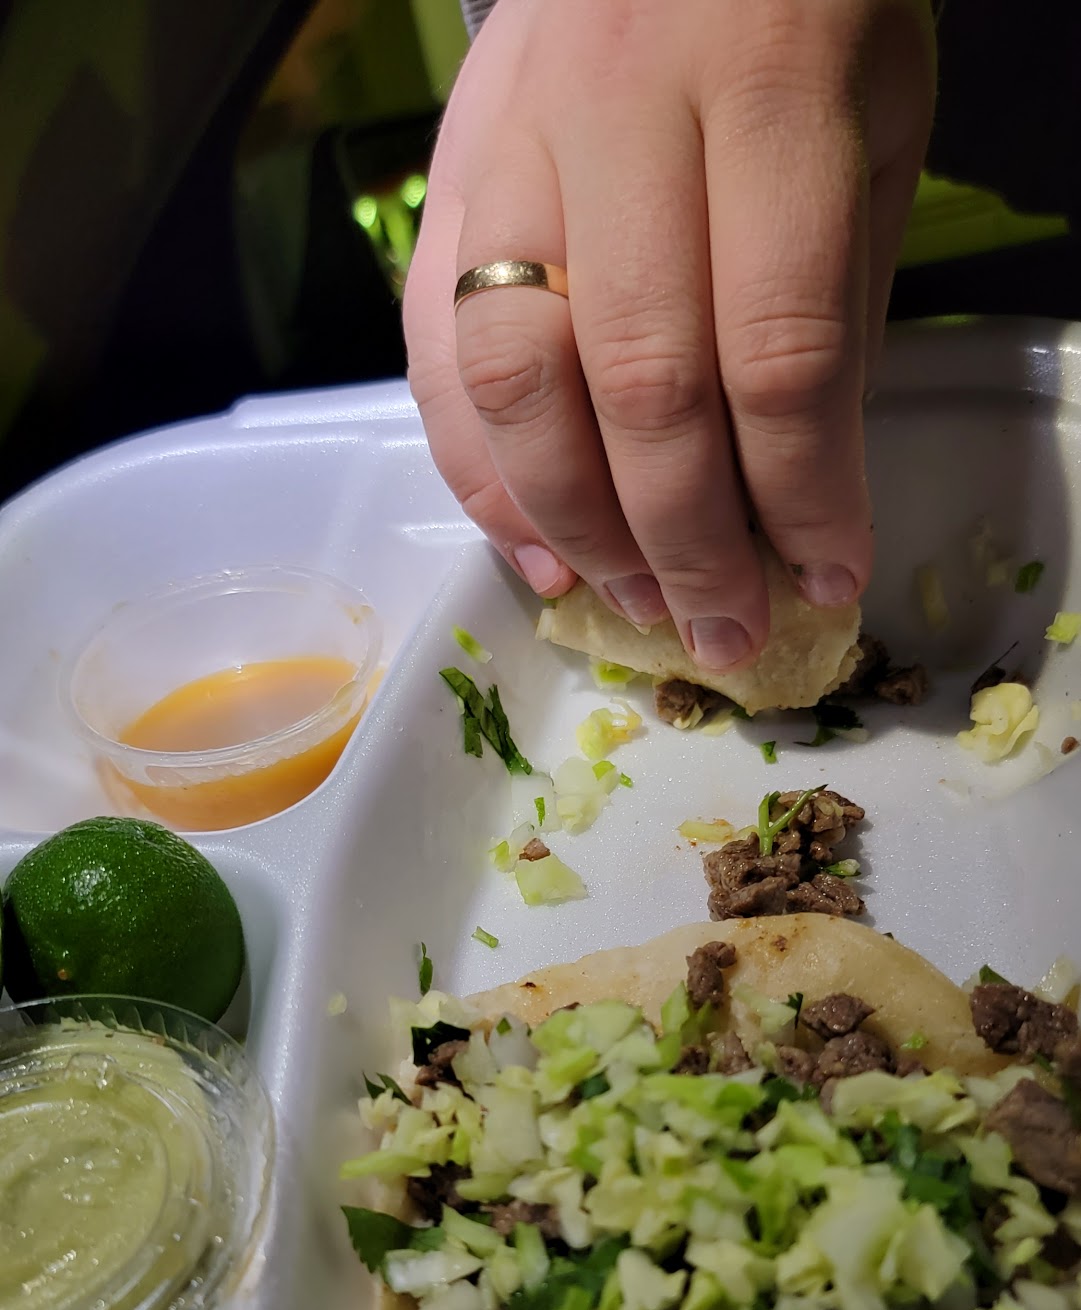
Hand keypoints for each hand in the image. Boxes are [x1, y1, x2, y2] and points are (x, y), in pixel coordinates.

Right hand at [405, 0, 934, 671]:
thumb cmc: (802, 12)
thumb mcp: (877, 131)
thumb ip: (838, 301)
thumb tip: (798, 492)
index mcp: (764, 92)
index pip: (776, 349)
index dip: (800, 493)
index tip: (824, 575)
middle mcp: (618, 120)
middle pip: (638, 384)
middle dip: (685, 540)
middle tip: (722, 627)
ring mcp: (512, 148)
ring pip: (515, 379)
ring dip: (573, 524)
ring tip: (630, 601)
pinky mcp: (448, 178)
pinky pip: (436, 352)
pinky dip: (480, 473)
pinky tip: (534, 549)